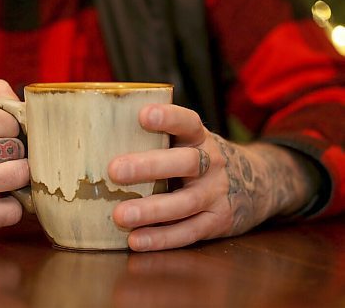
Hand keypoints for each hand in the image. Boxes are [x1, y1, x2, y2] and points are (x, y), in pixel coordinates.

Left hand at [109, 104, 314, 250]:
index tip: (143, 115)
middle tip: (114, 170)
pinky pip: (188, 232)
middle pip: (186, 162)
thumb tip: (98, 135)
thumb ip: (159, 139)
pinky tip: (135, 240)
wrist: (258, 183)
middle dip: (149, 166)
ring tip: (120, 215)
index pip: (188, 122)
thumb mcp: (189, 142)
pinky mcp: (217, 222)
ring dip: (152, 210)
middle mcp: (212, 163)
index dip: (168, 118)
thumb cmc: (203, 159)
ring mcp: (217, 194)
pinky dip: (162, 238)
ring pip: (185, 202)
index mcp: (200, 138)